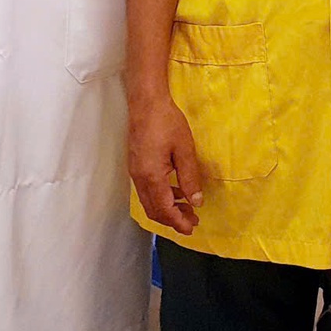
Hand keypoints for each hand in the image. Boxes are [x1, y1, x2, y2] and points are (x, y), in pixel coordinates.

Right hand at [128, 94, 202, 234]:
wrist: (146, 102)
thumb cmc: (167, 122)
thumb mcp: (185, 149)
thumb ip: (189, 178)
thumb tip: (196, 202)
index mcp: (151, 176)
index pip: (164, 210)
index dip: (178, 222)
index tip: (192, 228)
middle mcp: (139, 178)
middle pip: (153, 211)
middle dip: (172, 220)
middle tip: (192, 221)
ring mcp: (134, 172)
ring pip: (148, 202)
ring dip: (167, 209)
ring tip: (188, 207)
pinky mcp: (135, 166)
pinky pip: (146, 191)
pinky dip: (161, 197)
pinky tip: (176, 190)